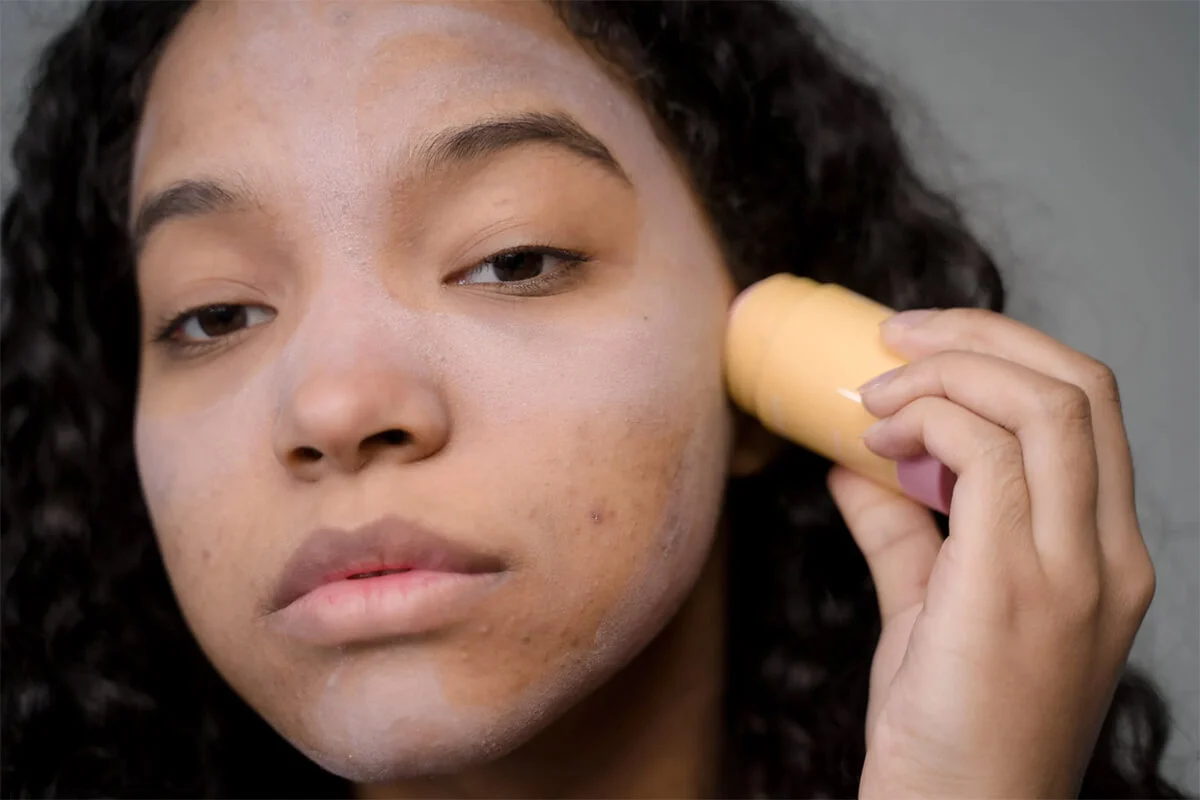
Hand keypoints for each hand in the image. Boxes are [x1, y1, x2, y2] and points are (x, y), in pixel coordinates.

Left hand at [828, 308, 1155, 798]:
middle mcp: (1107, 554)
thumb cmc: (950, 727)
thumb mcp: (931, 609)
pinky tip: (874, 444)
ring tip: (875, 396)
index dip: (1003, 352)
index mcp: (1101, 553)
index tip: (918, 347)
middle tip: (893, 337)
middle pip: (1079, 383)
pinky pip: (991, 457)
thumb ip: (903, 531)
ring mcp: (1075, 571)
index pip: (1084, 406)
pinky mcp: (1021, 588)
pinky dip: (930, 423)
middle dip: (979, 334)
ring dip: (947, 373)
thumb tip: (854, 466)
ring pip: (1047, 402)